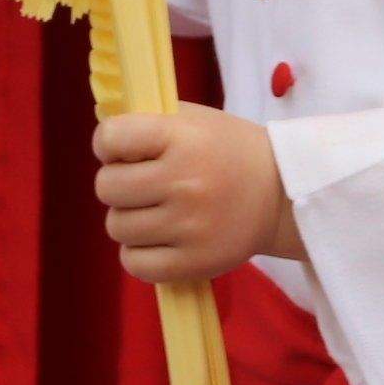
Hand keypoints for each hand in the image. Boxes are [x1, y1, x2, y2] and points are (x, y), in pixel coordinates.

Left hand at [95, 106, 298, 286]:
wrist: (283, 195)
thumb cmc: (229, 152)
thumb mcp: (195, 120)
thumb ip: (148, 123)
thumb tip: (101, 141)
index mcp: (183, 139)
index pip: (111, 138)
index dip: (108, 143)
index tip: (123, 149)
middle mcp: (185, 183)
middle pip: (106, 187)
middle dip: (118, 183)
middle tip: (142, 183)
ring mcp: (190, 227)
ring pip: (117, 227)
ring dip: (129, 218)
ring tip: (155, 210)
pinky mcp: (194, 263)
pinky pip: (134, 264)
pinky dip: (138, 253)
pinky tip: (157, 239)